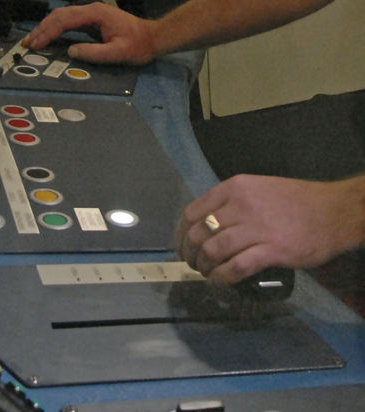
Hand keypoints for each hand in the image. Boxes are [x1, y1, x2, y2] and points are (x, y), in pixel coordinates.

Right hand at [21, 2, 155, 64]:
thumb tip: (71, 51)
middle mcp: (91, 10)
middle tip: (27, 44)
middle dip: (41, 29)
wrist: (151, 38)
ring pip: (62, 17)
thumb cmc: (138, 45)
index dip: (48, 32)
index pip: (65, 20)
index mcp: (95, 14)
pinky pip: (68, 22)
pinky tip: (48, 37)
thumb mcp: (118, 53)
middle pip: (59, 15)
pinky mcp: (92, 21)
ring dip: (46, 28)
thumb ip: (94, 53)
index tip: (37, 44)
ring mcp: (91, 14)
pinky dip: (55, 29)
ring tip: (32, 41)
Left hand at [176, 174, 364, 283]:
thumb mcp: (257, 190)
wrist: (335, 210)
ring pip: (213, 250)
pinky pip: (236, 267)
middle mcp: (241, 204)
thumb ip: (231, 204)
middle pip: (198, 234)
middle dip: (190, 255)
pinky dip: (222, 277)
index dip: (181, 235)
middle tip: (195, 265)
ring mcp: (257, 226)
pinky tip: (220, 280)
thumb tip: (204, 226)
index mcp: (234, 188)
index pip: (191, 213)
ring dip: (205, 267)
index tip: (182, 248)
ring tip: (208, 273)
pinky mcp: (272, 249)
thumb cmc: (295, 202)